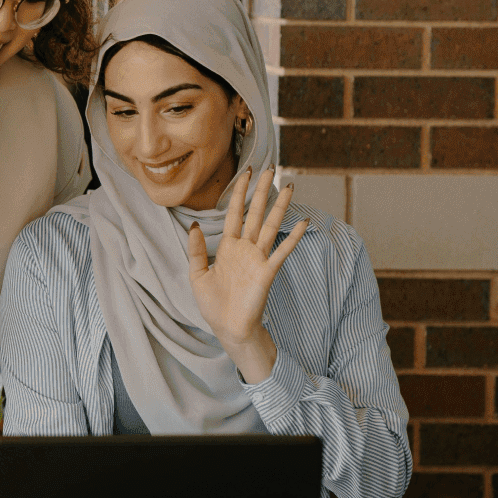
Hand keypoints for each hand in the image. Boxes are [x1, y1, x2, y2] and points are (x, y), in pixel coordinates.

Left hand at [186, 167, 308, 353]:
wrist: (228, 329)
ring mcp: (258, 259)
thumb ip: (195, 250)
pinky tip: (303, 223)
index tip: (245, 172)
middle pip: (255, 213)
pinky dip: (293, 238)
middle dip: (262, 191)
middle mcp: (245, 249)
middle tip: (270, 168)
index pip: (235, 213)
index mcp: (228, 247)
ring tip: (290, 187)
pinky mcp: (267, 272)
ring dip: (280, 207)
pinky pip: (282, 251)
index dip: (239, 192)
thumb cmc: (214, 305)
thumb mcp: (197, 274)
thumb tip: (194, 225)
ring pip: (270, 226)